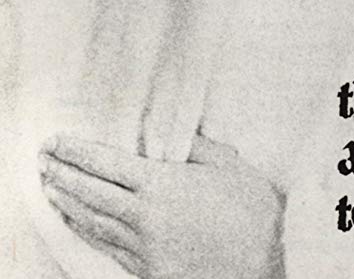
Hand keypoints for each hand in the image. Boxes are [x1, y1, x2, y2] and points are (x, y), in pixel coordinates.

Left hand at [39, 133, 283, 278]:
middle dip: (63, 175)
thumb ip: (194, 144)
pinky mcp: (151, 273)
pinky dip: (90, 233)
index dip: (77, 152)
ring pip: (95, 224)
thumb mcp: (228, 164)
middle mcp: (145, 219)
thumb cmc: (253, 211)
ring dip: (70, 204)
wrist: (267, 264)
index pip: (106, 164)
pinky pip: (110, 249)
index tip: (57, 141)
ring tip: (52, 188)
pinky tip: (81, 224)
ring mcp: (145, 250)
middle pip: (91, 195)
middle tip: (44, 160)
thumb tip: (172, 131)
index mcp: (161, 186)